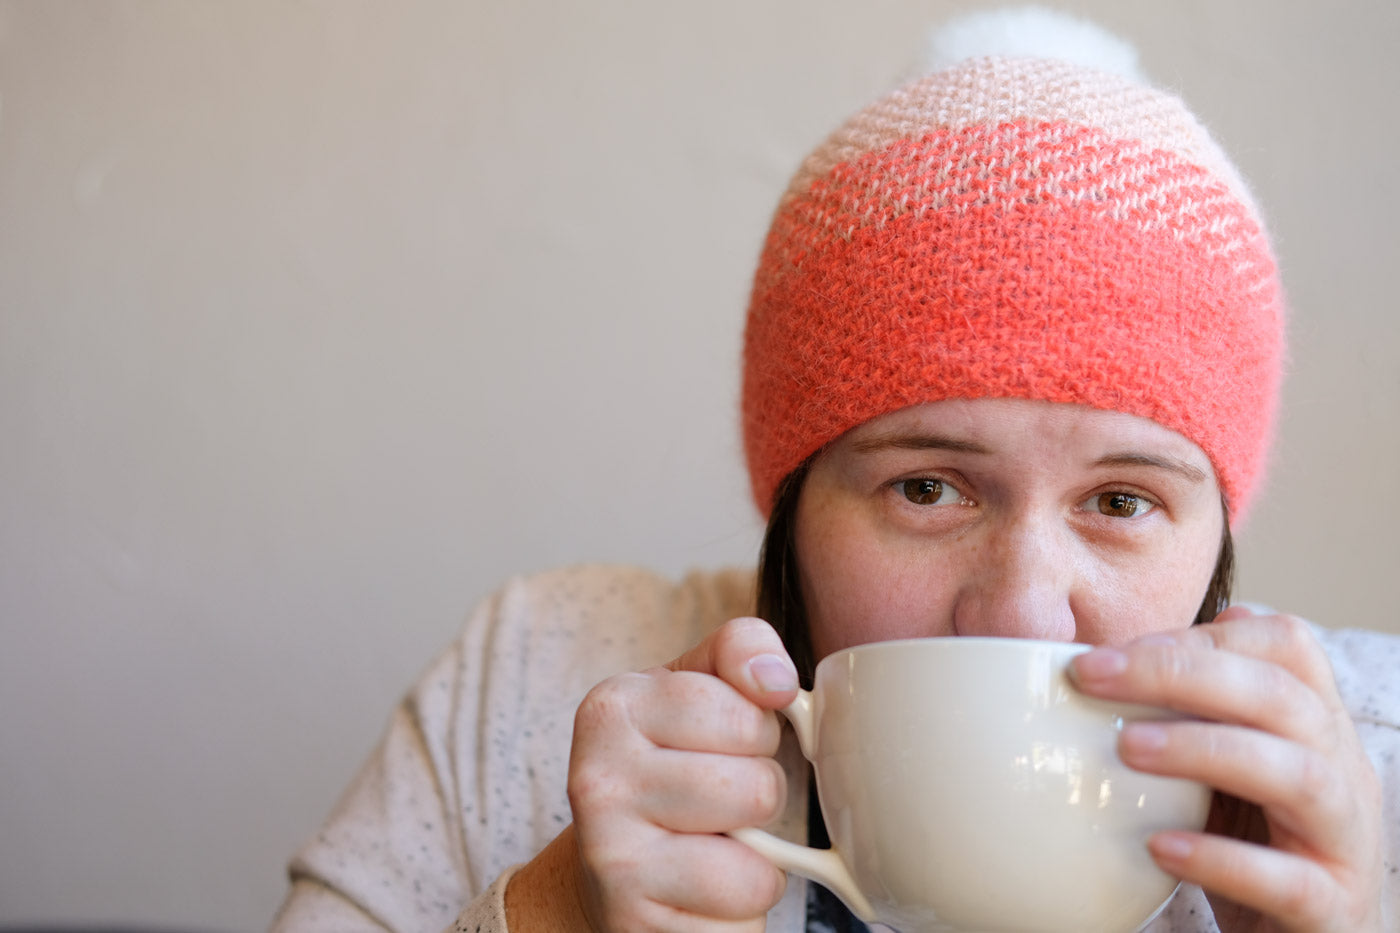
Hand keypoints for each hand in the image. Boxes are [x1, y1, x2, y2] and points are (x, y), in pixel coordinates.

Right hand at [562, 617, 798, 930]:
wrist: (610, 869)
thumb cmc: (671, 764)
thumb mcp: (697, 687)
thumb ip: (741, 650)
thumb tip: (776, 679)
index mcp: (612, 708)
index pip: (747, 714)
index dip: (758, 732)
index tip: (723, 742)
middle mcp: (598, 783)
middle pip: (759, 790)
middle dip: (760, 798)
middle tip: (717, 802)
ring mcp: (612, 861)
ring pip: (757, 868)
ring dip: (756, 864)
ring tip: (711, 848)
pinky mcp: (635, 927)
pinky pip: (740, 923)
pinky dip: (738, 915)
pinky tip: (699, 896)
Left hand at [1070, 607, 1382, 931]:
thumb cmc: (1254, 841)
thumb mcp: (1226, 766)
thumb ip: (1197, 708)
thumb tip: (1135, 646)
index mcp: (1317, 725)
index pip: (1287, 646)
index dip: (1203, 637)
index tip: (1117, 651)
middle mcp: (1343, 771)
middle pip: (1281, 696)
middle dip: (1181, 674)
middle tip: (1093, 675)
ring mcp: (1344, 841)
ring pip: (1299, 775)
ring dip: (1206, 750)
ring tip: (1127, 748)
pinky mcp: (1330, 909)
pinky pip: (1288, 880)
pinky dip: (1222, 860)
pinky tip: (1158, 847)